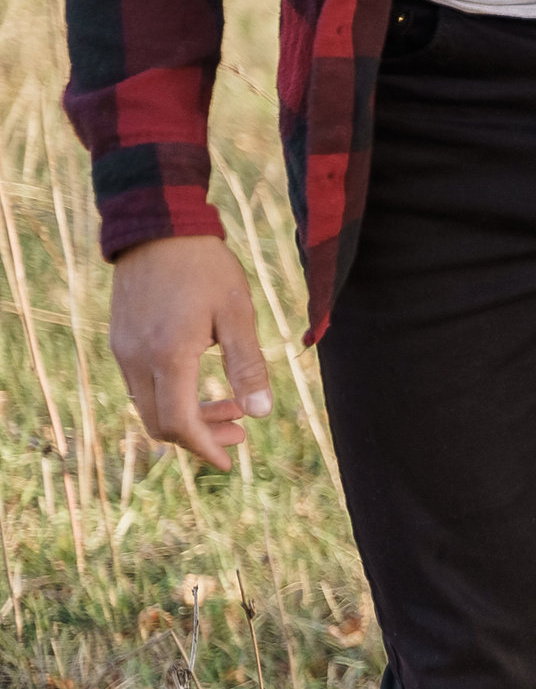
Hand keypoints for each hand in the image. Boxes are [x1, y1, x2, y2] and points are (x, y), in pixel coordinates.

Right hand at [108, 235, 272, 469]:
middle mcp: (136, 359)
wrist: (159, 226)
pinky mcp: (120, 340)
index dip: (205, 448)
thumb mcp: (237, 314)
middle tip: (242, 430)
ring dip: (188, 415)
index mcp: (168, 357)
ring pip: (150, 406)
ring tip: (235, 406)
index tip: (231, 461)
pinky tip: (203, 383)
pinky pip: (142, 385)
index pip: (180, 423)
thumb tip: (262, 413)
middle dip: (202, 436)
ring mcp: (123, 350)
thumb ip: (248, 366)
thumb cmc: (205, 267)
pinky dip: (172, 396)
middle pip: (161, 423)